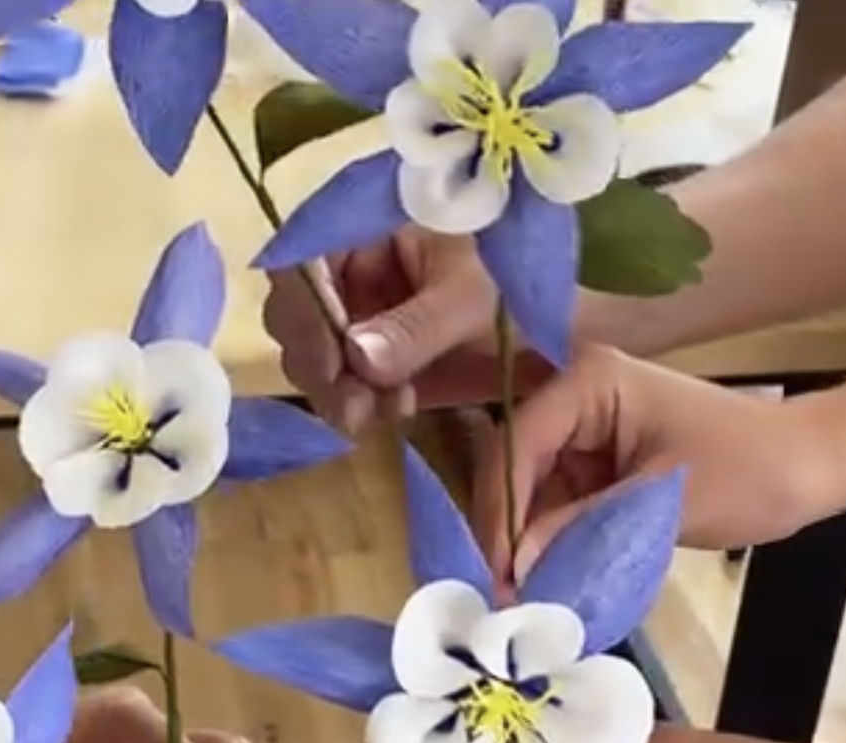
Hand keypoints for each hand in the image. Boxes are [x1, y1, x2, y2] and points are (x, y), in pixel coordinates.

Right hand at [262, 228, 550, 430]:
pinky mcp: (366, 363)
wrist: (552, 336)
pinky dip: (357, 407)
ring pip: (309, 359)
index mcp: (368, 229)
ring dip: (337, 393)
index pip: (303, 258)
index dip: (304, 309)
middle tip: (354, 405)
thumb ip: (415, 328)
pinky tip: (396, 411)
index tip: (329, 361)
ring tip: (390, 408)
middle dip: (319, 365)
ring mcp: (354, 319)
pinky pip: (337, 388)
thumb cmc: (517, 290)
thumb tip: (356, 358)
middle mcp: (349, 272)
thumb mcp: (471, 301)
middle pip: (293, 314)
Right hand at [472, 346, 834, 573]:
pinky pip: (557, 502)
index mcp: (590, 382)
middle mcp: (576, 398)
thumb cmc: (748, 472)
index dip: (501, 509)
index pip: (519, 443)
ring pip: (530, 489)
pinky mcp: (597, 462)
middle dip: (507, 528)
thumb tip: (513, 567)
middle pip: (515, 464)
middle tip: (501, 592)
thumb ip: (578, 529)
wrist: (806, 469)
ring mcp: (585, 430)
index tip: (498, 572)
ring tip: (519, 596)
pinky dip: (552, 540)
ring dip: (525, 540)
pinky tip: (545, 577)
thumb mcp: (657, 504)